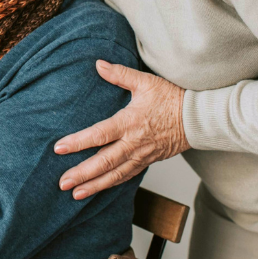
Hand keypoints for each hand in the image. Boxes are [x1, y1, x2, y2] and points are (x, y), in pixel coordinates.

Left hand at [54, 61, 189, 199]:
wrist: (198, 118)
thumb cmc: (173, 98)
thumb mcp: (146, 82)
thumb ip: (120, 75)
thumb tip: (98, 64)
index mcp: (129, 122)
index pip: (99, 135)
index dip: (78, 142)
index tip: (59, 148)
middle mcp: (133, 143)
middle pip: (104, 162)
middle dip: (82, 174)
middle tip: (63, 183)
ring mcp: (141, 155)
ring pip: (115, 174)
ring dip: (95, 185)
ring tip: (76, 194)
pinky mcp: (148, 161)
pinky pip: (127, 176)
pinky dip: (112, 184)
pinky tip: (98, 188)